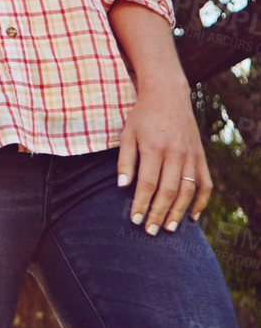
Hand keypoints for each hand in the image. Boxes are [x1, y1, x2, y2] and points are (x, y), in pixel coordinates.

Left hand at [118, 76, 211, 233]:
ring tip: (167, 228)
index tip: (135, 220)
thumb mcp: (127, 134)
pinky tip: (192, 217)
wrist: (168, 96)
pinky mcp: (201, 157)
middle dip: (158, 213)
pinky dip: (201, 202)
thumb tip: (122, 187)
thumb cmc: (142, 116)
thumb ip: (125, 161)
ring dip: (178, 212)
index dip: (141, 203)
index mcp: (154, 147)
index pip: (148, 183)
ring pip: (188, 190)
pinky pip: (205, 184)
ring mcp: (191, 156)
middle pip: (169, 190)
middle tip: (150, 231)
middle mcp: (176, 153)